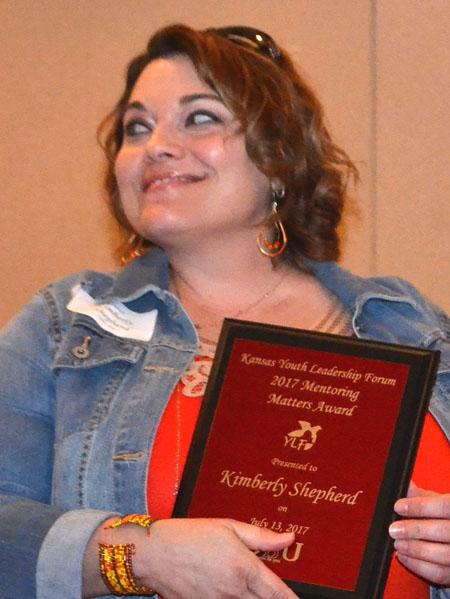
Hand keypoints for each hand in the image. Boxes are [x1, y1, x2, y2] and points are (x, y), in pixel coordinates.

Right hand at [136, 518, 297, 597]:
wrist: (153, 553)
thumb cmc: (189, 535)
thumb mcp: (227, 527)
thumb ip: (261, 536)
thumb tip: (288, 538)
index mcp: (243, 567)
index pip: (277, 593)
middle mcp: (233, 591)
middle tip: (276, 594)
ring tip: (251, 589)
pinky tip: (231, 592)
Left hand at [389, 482, 449, 586]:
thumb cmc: (448, 518)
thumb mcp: (439, 502)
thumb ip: (421, 496)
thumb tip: (405, 484)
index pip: (445, 506)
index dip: (421, 506)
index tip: (398, 506)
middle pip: (443, 531)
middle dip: (415, 530)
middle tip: (394, 529)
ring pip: (444, 555)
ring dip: (416, 549)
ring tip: (398, 543)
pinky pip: (440, 573)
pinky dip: (419, 566)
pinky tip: (404, 556)